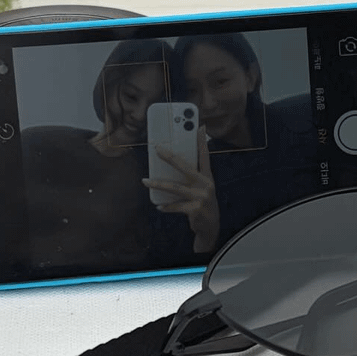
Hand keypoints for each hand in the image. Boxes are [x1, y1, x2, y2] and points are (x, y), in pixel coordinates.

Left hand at [143, 127, 219, 252]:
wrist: (211, 228)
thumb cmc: (203, 204)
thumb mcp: (201, 189)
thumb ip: (191, 178)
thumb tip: (169, 166)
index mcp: (208, 177)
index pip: (205, 156)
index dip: (202, 141)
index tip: (199, 127)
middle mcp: (206, 185)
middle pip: (185, 167)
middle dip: (170, 157)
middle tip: (157, 149)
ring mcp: (201, 197)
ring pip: (175, 187)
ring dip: (158, 184)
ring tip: (145, 181)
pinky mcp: (195, 210)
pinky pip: (175, 205)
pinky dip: (166, 206)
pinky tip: (159, 206)